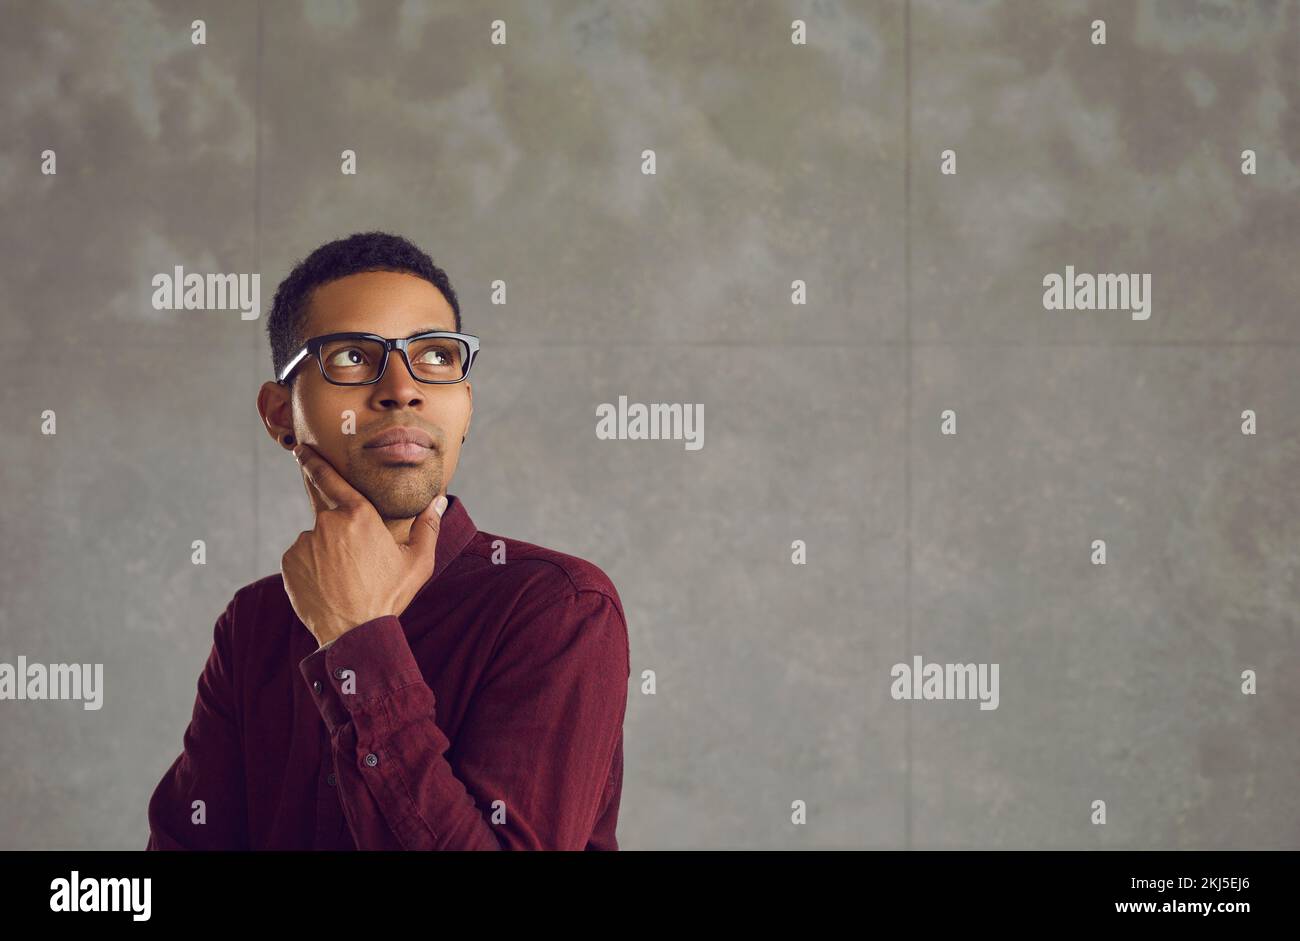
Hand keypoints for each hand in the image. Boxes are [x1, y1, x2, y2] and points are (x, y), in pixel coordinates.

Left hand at [281, 443, 444, 646]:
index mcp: (359, 515)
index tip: (301, 450)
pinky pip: (302, 556)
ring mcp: (305, 543)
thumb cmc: (389, 596)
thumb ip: (427, 527)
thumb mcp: (417, 562)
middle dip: (342, 535)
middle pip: (331, 518)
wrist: (354, 633)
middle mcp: (328, 523)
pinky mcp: (290, 563)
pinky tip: (329, 585)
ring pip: (316, 539)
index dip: (314, 461)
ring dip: (327, 552)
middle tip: (355, 564)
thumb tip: (438, 501)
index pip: (331, 479)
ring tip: (344, 579)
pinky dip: (312, 566)